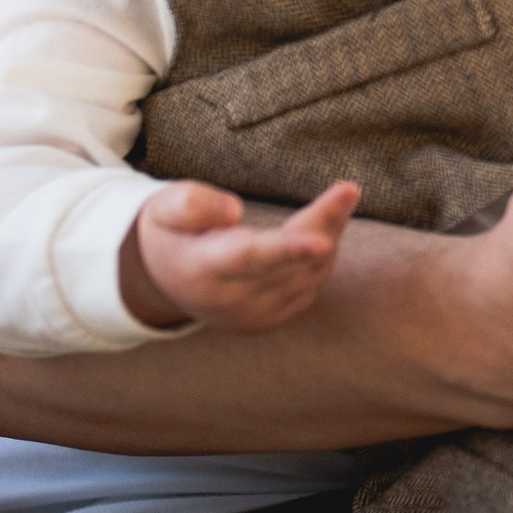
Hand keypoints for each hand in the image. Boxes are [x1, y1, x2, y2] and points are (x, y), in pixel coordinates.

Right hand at [121, 178, 361, 331]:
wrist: (163, 279)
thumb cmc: (170, 231)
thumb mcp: (165, 207)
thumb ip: (192, 204)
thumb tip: (233, 211)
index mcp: (203, 268)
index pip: (250, 259)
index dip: (289, 249)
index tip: (323, 241)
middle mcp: (229, 301)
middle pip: (291, 261)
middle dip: (325, 224)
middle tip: (349, 190)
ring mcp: (251, 317)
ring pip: (308, 276)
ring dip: (329, 237)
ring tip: (340, 198)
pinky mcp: (268, 322)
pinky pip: (309, 289)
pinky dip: (323, 259)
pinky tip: (327, 230)